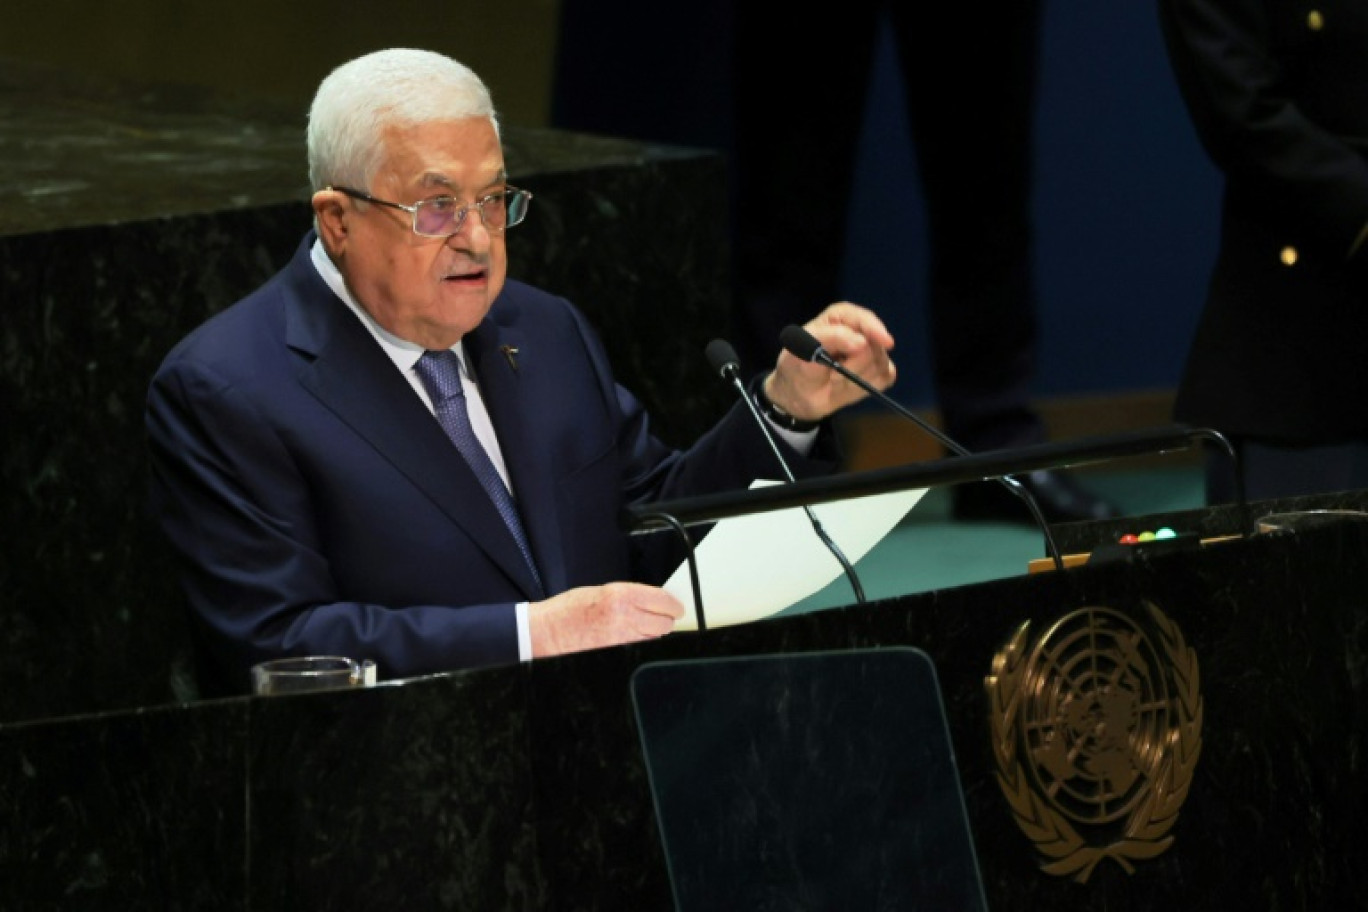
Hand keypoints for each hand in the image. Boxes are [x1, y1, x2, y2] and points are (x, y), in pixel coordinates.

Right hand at [528, 582, 682, 657]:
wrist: (549, 631)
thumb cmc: (571, 608)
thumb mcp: (602, 590)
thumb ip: (630, 595)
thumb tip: (653, 601)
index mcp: (621, 595)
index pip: (663, 600)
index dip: (674, 604)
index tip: (676, 606)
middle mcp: (626, 616)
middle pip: (666, 622)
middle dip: (666, 619)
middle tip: (663, 615)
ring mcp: (623, 637)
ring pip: (656, 637)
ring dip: (656, 631)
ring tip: (645, 624)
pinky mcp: (619, 651)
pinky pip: (642, 646)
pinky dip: (643, 640)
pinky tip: (634, 634)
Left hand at [764, 302, 896, 420]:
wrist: (798, 393)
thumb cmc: (798, 365)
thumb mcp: (803, 347)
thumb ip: (832, 338)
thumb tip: (863, 342)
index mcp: (841, 317)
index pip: (864, 320)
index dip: (875, 330)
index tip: (885, 342)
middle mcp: (859, 330)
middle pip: (874, 345)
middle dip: (854, 366)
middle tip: (833, 376)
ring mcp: (871, 350)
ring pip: (880, 363)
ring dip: (856, 379)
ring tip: (835, 379)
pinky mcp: (878, 370)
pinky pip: (885, 377)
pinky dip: (868, 385)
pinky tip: (849, 386)